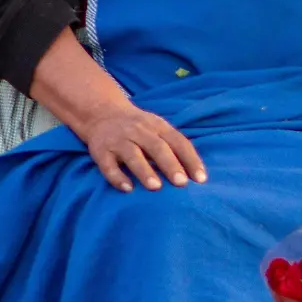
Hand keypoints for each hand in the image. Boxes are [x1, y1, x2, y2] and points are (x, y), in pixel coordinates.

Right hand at [79, 103, 207, 191]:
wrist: (101, 112)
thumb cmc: (138, 127)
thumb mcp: (158, 128)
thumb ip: (174, 146)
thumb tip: (197, 175)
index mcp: (157, 126)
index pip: (178, 141)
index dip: (190, 159)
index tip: (201, 179)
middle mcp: (139, 131)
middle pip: (157, 147)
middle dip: (170, 165)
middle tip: (182, 183)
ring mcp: (119, 140)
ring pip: (132, 154)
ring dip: (144, 170)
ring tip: (155, 187)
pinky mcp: (101, 151)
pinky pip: (108, 165)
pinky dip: (117, 177)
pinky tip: (127, 189)